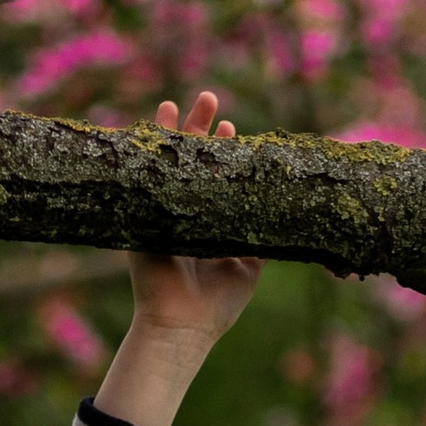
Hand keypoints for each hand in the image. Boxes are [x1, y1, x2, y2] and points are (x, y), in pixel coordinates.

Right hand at [94, 91, 261, 425]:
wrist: (183, 327)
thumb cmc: (218, 304)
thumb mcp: (249, 264)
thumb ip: (260, 233)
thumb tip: (282, 203)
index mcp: (208, 218)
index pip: (216, 174)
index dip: (224, 150)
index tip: (233, 128)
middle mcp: (184, 210)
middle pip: (191, 159)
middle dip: (200, 128)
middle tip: (210, 98)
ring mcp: (162, 212)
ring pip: (167, 162)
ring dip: (174, 130)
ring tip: (180, 101)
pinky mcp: (142, 219)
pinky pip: (144, 179)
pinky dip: (147, 152)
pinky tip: (151, 125)